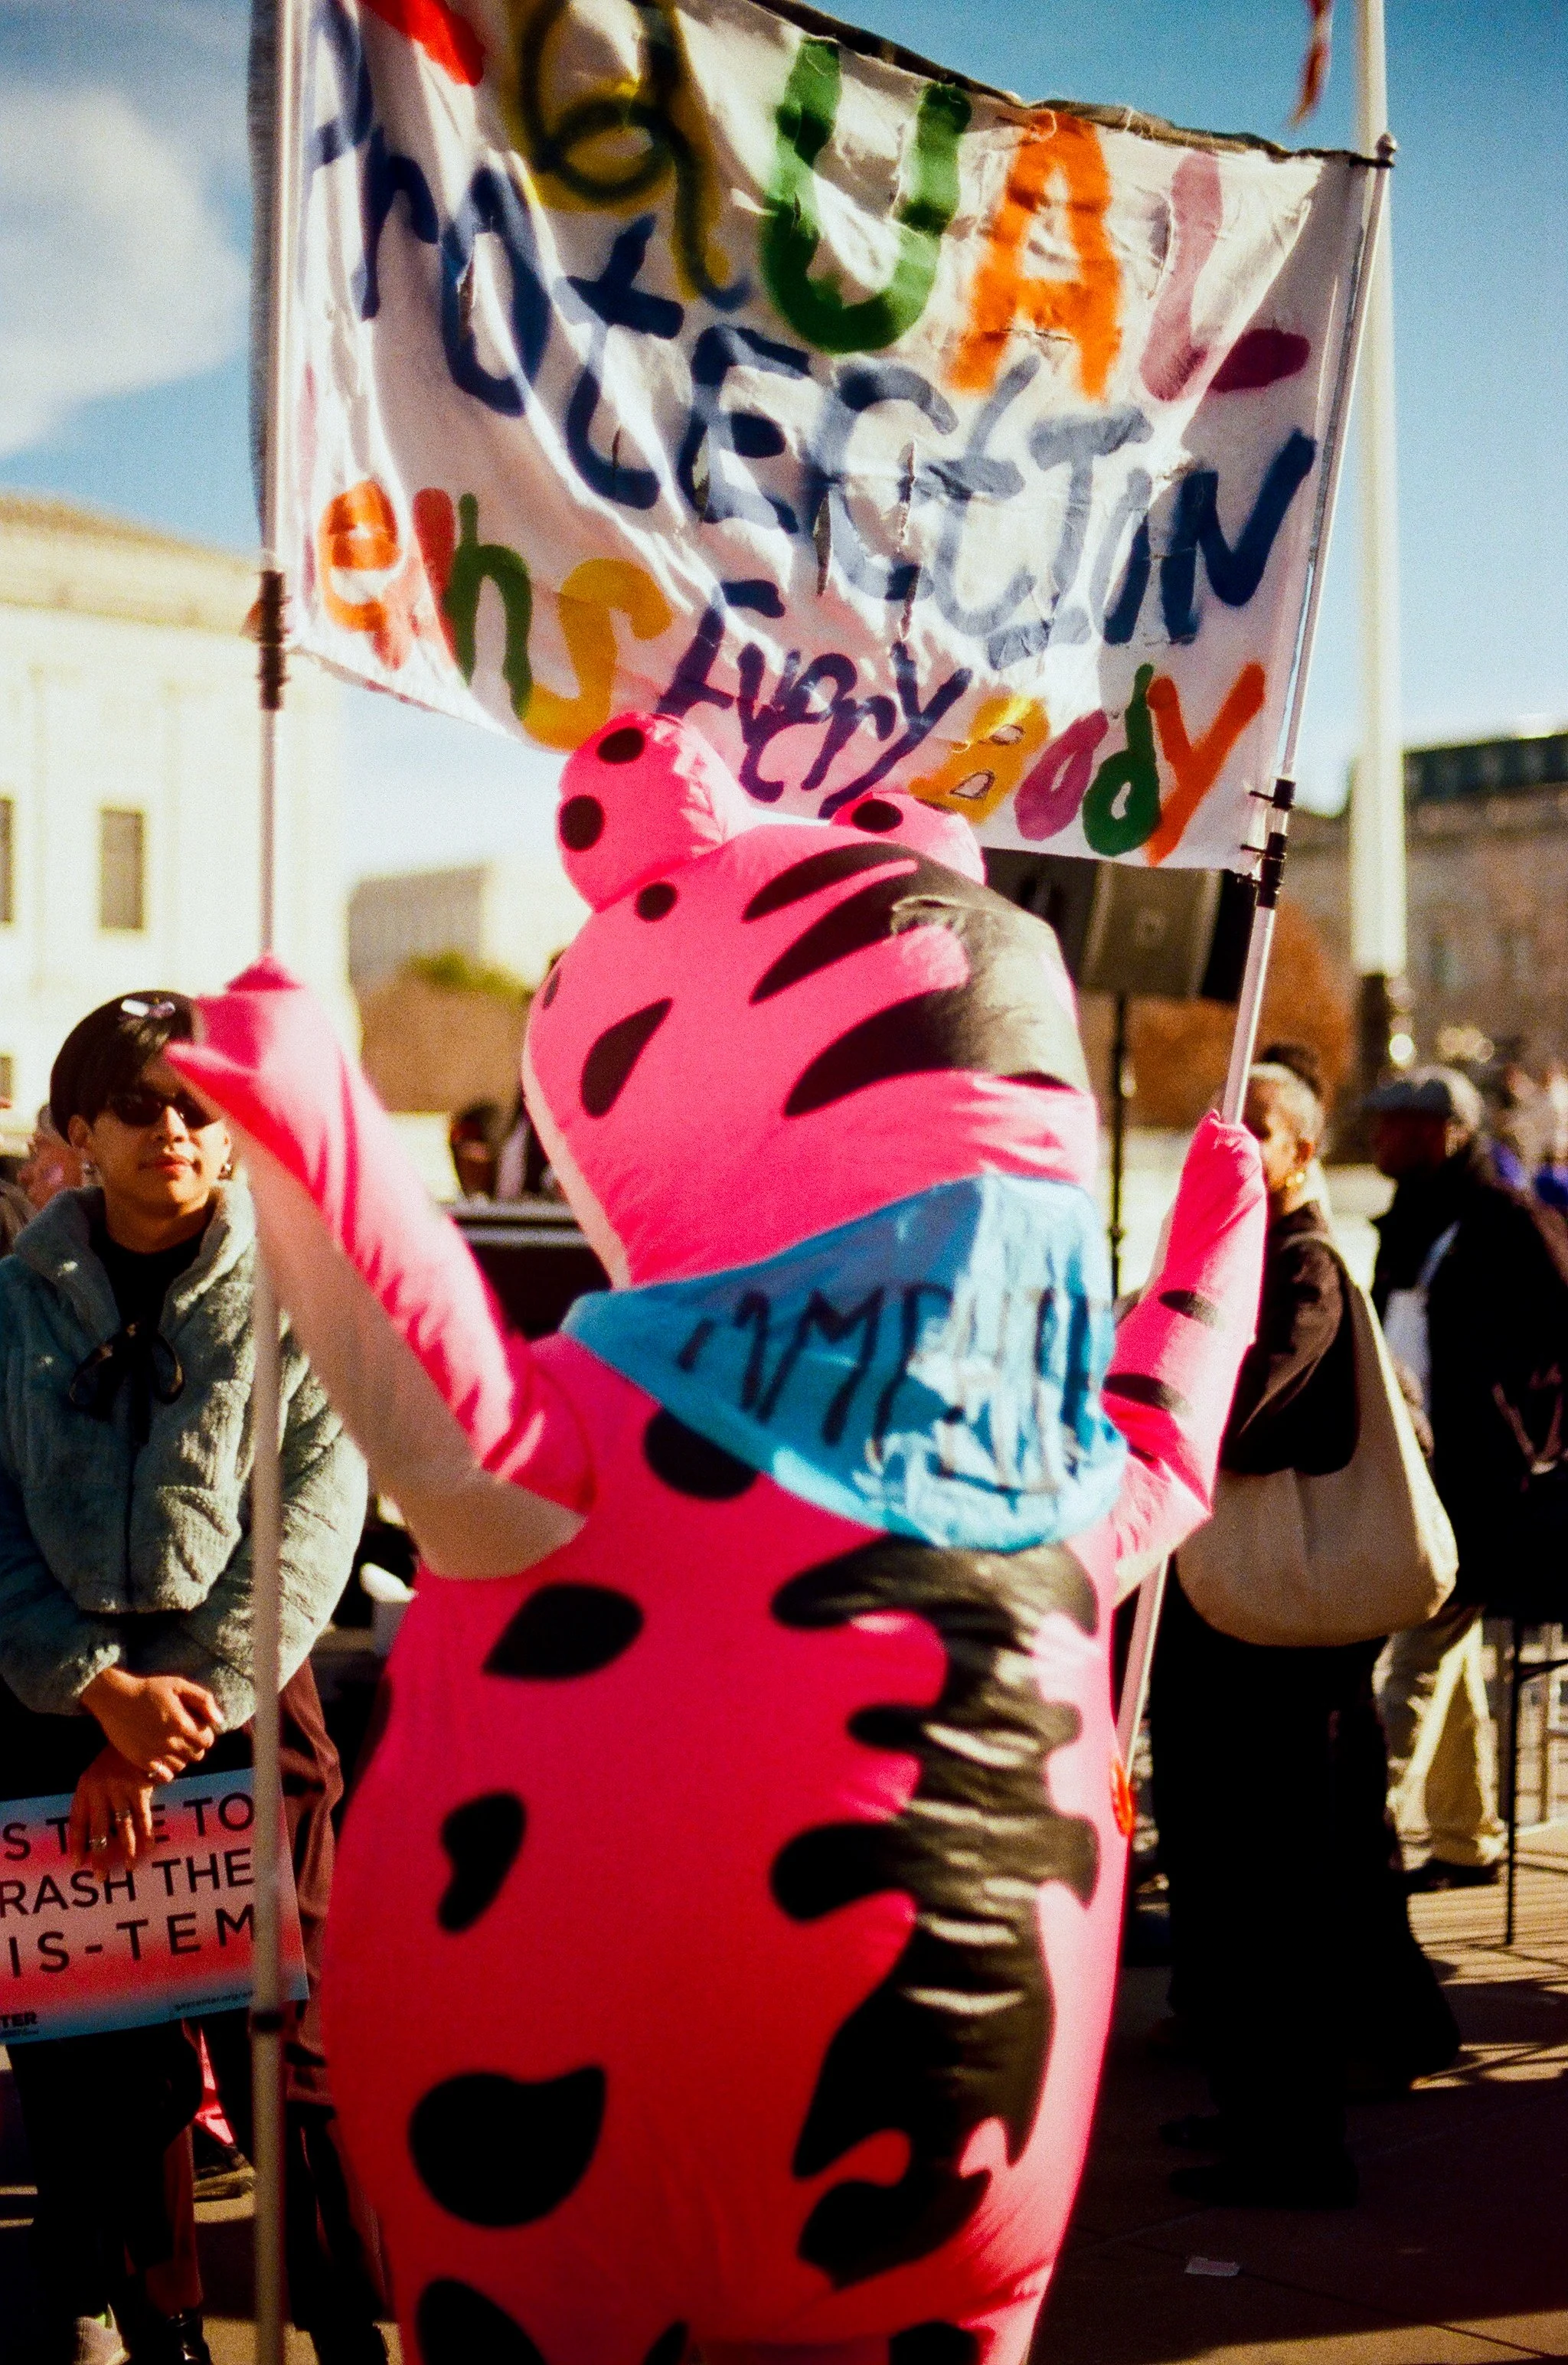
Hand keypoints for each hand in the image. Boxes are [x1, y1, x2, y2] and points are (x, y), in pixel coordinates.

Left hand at [69, 1746, 156, 1866]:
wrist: (137, 1733)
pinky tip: (148, 1847)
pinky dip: (146, 1833)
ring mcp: (121, 1790)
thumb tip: (93, 1832)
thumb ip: (93, 1799)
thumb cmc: (115, 1758)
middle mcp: (100, 1791)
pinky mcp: (140, 1788)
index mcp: (85, 1788)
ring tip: (129, 1867)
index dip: (77, 1844)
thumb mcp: (96, 1774)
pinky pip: (143, 1816)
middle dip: (100, 1855)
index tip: (77, 1864)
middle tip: (101, 1877)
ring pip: (122, 1827)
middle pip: (98, 1830)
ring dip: (127, 1849)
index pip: (77, 1822)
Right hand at [80, 1667, 219, 1780]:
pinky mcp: (141, 1761)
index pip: (207, 1740)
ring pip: (182, 1766)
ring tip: (173, 1744)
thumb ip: (203, 1700)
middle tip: (184, 1734)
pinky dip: (168, 1769)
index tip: (195, 1726)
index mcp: (182, 1724)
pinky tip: (162, 1756)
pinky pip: (165, 1776)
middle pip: (197, 1754)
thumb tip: (219, 1720)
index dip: (205, 1733)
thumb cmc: (148, 1689)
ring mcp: (155, 1754)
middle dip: (195, 1745)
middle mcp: (170, 1742)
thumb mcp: (178, 1685)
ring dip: (182, 1757)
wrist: (115, 1698)